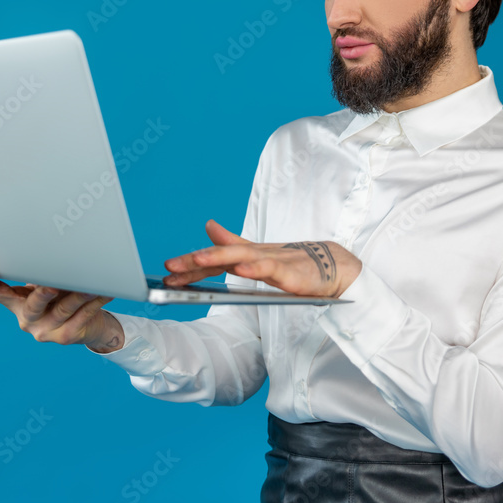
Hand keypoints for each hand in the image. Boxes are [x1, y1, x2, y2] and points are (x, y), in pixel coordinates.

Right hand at [0, 265, 123, 351]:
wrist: (89, 326)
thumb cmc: (66, 297)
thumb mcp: (50, 285)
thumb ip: (44, 273)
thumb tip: (52, 246)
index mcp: (18, 303)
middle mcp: (27, 320)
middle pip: (32, 305)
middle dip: (42, 293)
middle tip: (51, 285)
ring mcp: (45, 331)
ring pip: (63, 309)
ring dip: (78, 295)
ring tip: (91, 284)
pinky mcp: (66, 337)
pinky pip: (82, 316)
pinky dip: (95, 302)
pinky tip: (104, 291)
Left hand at [162, 220, 361, 297]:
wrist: (335, 266)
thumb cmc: (295, 262)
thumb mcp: (259, 254)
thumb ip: (233, 243)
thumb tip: (208, 227)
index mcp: (249, 255)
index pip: (215, 258)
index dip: (191, 262)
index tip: (167, 269)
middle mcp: (258, 255)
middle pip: (223, 255)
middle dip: (196, 261)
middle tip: (171, 267)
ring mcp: (276, 263)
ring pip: (245, 258)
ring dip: (220, 258)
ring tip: (199, 260)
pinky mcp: (293, 275)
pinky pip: (273, 272)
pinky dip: (257, 270)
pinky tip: (241, 271)